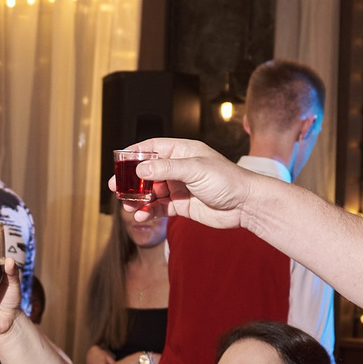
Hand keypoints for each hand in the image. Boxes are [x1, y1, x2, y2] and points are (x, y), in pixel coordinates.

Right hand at [124, 137, 292, 233]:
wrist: (246, 205)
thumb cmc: (227, 180)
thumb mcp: (194, 169)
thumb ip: (165, 168)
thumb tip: (139, 169)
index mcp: (183, 151)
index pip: (152, 148)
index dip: (134, 155)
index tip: (119, 163)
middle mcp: (180, 168)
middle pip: (148, 171)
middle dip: (131, 180)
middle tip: (116, 188)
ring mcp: (180, 187)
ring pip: (151, 191)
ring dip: (138, 198)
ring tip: (128, 205)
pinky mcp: (182, 205)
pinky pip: (160, 207)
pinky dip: (149, 211)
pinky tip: (141, 215)